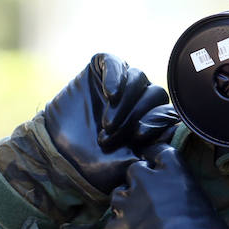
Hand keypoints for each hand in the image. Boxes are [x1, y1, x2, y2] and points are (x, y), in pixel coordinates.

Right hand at [43, 53, 176, 193]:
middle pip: (155, 94)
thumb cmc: (93, 164)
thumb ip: (150, 150)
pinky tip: (110, 94)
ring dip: (126, 101)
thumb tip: (172, 132)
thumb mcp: (125, 165)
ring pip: (139, 78)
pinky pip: (116, 63)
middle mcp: (139, 100)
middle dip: (136, 115)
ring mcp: (121, 84)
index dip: (158, 121)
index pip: (167, 114)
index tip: (139, 136)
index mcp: (151, 122)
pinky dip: (116, 76)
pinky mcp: (102, 70)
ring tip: (107, 123)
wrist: (56, 153)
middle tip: (113, 133)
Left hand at [103, 145, 228, 228]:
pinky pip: (111, 226)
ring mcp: (126, 207)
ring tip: (138, 221)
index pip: (160, 152)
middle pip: (134, 171)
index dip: (158, 159)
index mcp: (175, 174)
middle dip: (140, 182)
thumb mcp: (214, 215)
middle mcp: (146, 184)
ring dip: (127, 205)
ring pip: (118, 196)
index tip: (158, 165)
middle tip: (149, 198)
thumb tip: (198, 215)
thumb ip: (196, 204)